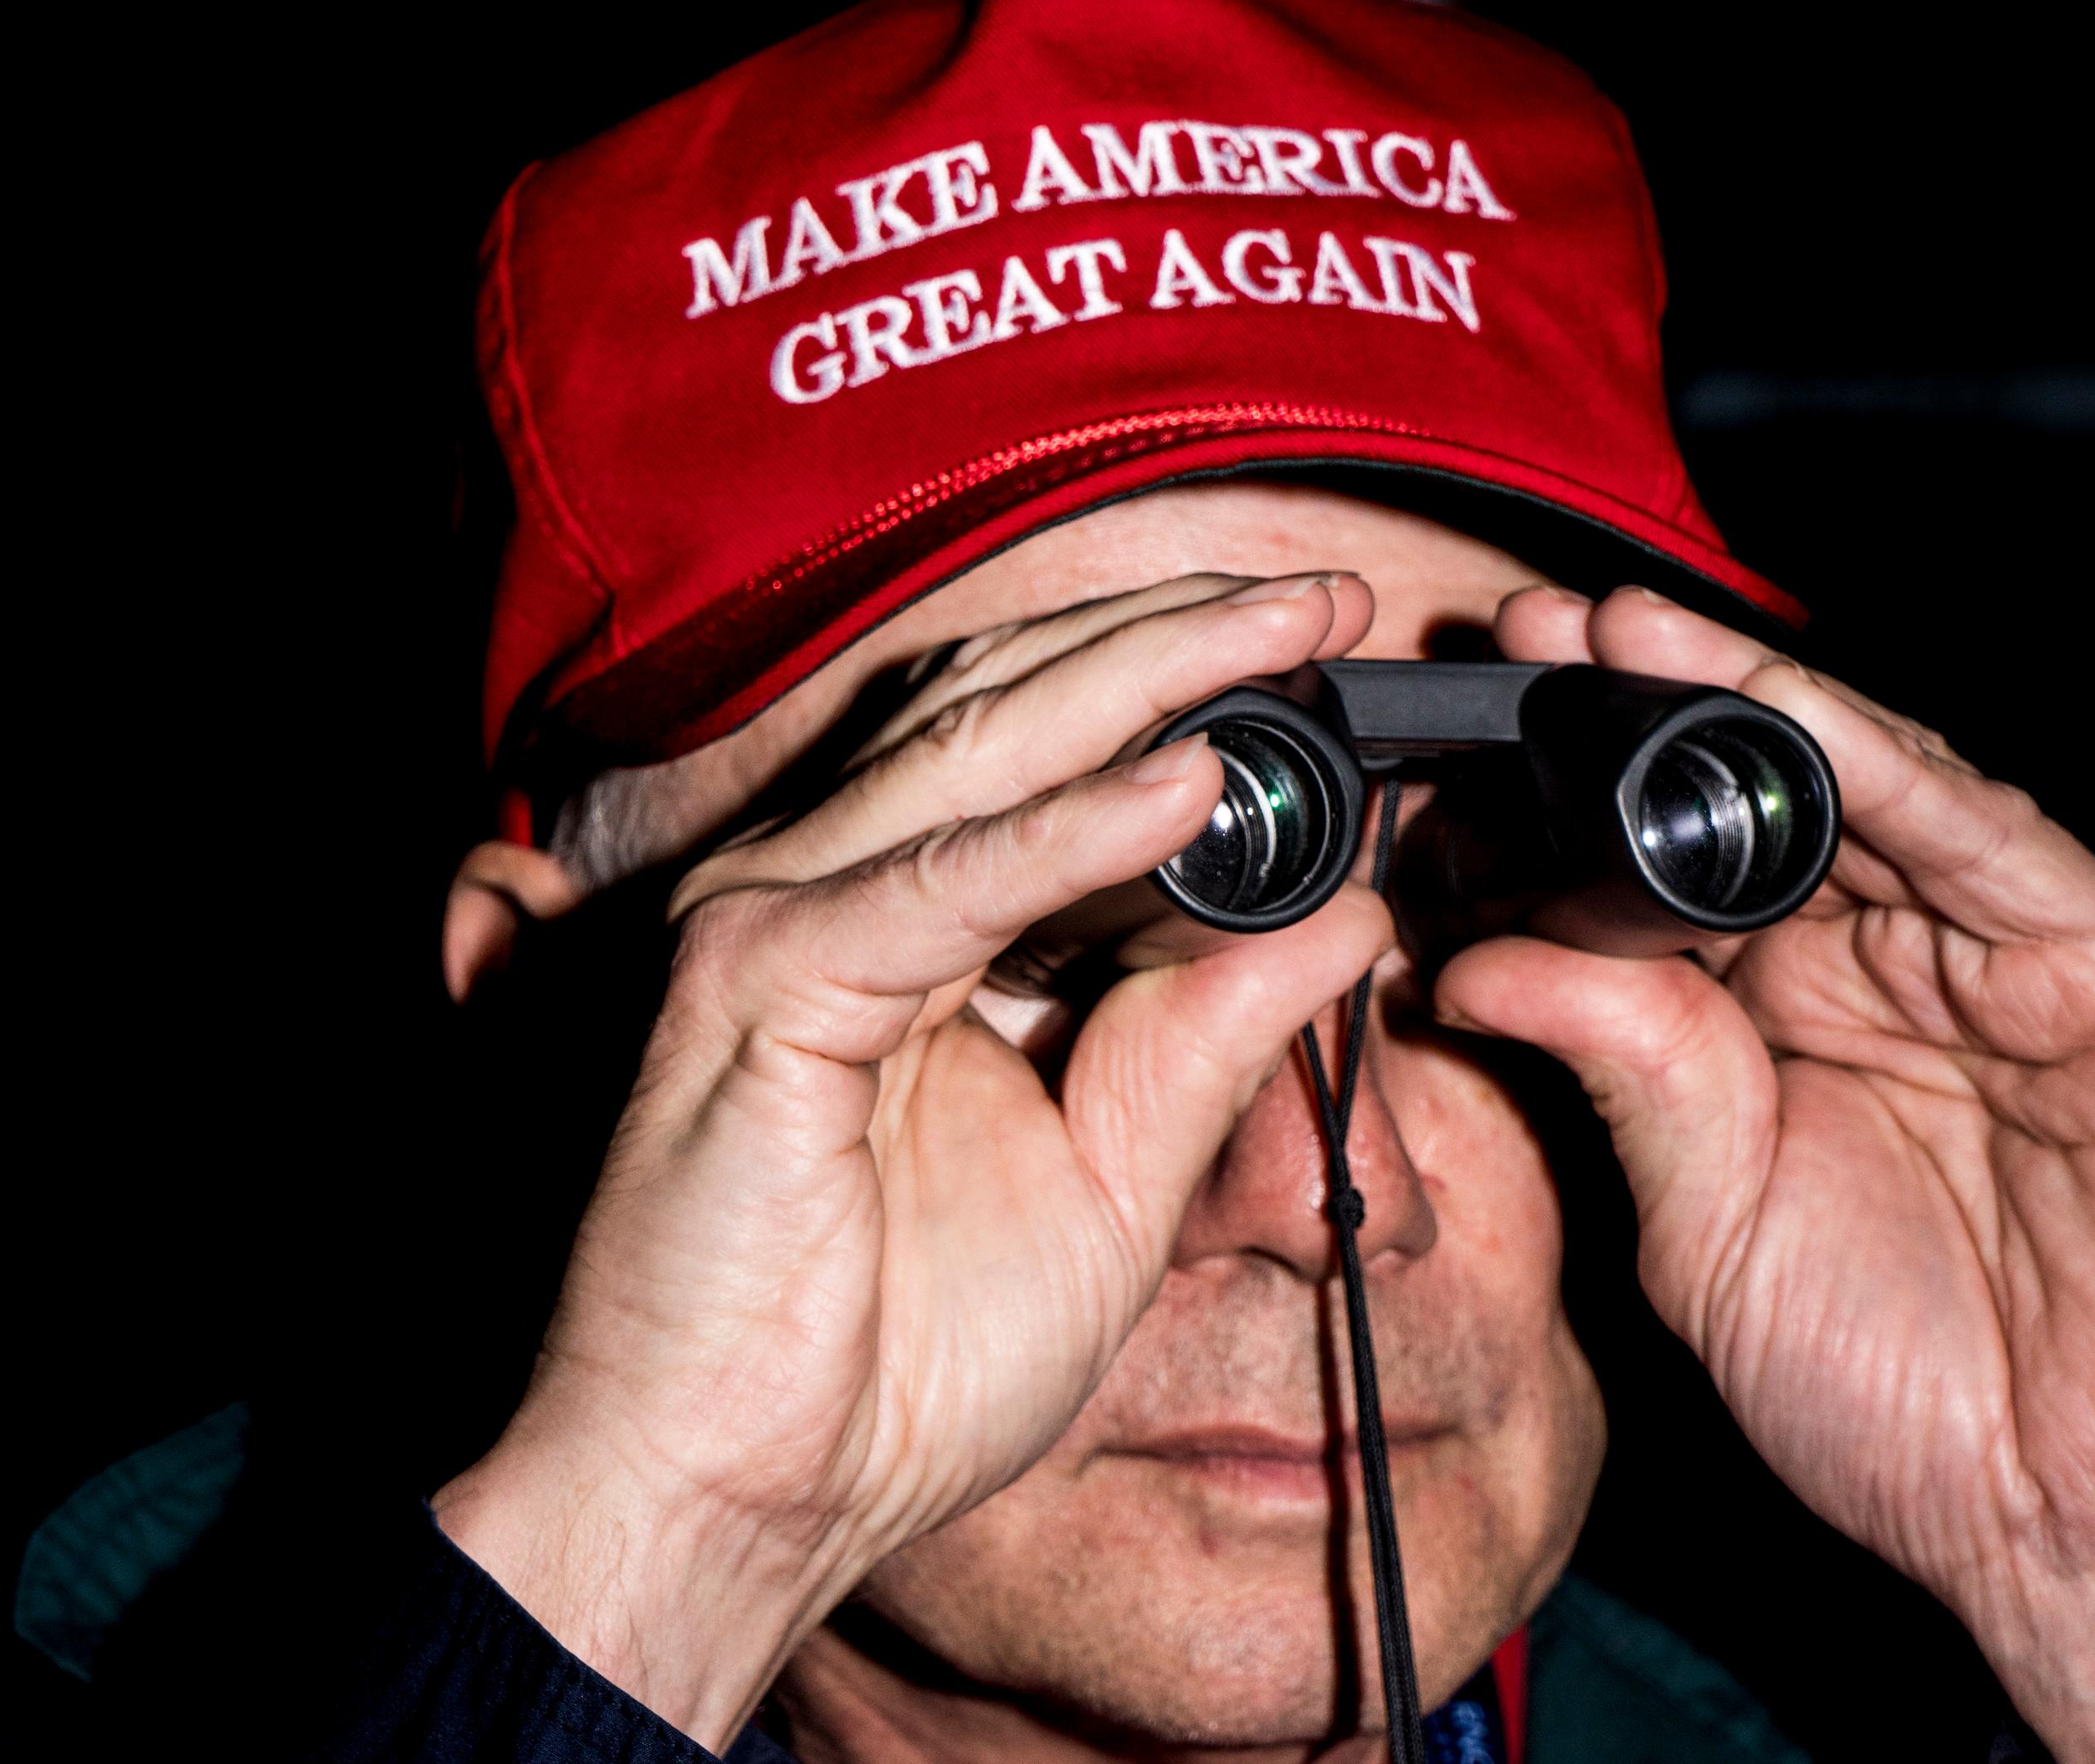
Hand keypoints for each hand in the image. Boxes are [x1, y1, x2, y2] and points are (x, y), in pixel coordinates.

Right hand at [435, 573, 1392, 1746]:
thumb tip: (1347, 922)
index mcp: (904, 930)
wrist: (747, 1500)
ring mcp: (778, 922)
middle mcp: (828, 892)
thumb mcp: (1111, 1188)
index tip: (1329, 644)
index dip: (1182, 677)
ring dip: (1145, 679)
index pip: (1041, 747)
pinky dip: (1067, 831)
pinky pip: (940, 883)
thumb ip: (1206, 1044)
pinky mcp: (757, 988)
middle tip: (1329, 595)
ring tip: (1285, 629)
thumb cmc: (897, 1364)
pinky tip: (1189, 786)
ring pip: (980, 751)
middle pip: (1014, 706)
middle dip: (1184, 635)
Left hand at [1437, 586, 2094, 1761]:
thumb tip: (1476, 960)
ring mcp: (2020, 959)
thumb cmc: (1902, 1395)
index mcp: (1804, 1015)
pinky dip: (1895, 775)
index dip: (1576, 787)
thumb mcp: (1707, 1224)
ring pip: (1880, 788)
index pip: (1680, 863)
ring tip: (1622, 638)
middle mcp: (1908, 962)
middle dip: (1647, 707)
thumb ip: (1624, 1074)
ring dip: (1754, 704)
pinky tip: (1796, 718)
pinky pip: (2002, 851)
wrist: (2074, 1530)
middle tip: (1524, 636)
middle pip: (1770, 795)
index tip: (1466, 726)